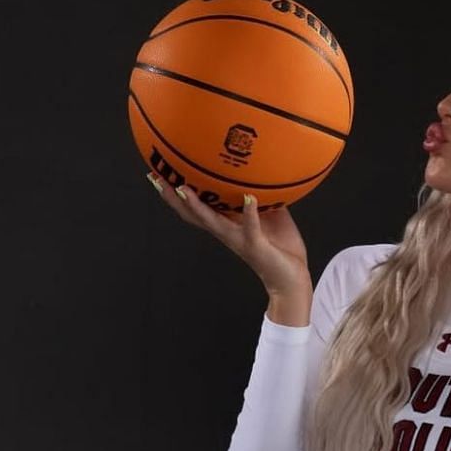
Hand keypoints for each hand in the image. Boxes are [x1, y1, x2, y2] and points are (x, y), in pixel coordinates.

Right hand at [145, 173, 310, 299]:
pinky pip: (251, 227)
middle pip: (193, 215)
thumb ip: (262, 197)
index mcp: (227, 225)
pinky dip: (249, 213)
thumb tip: (262, 172)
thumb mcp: (270, 216)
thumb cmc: (281, 247)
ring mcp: (239, 240)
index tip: (159, 175)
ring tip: (185, 189)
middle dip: (174, 199)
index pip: (197, 209)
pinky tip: (249, 197)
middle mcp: (227, 233)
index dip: (177, 195)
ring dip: (198, 206)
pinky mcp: (256, 246)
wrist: (292, 278)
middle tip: (158, 180)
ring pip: (212, 222)